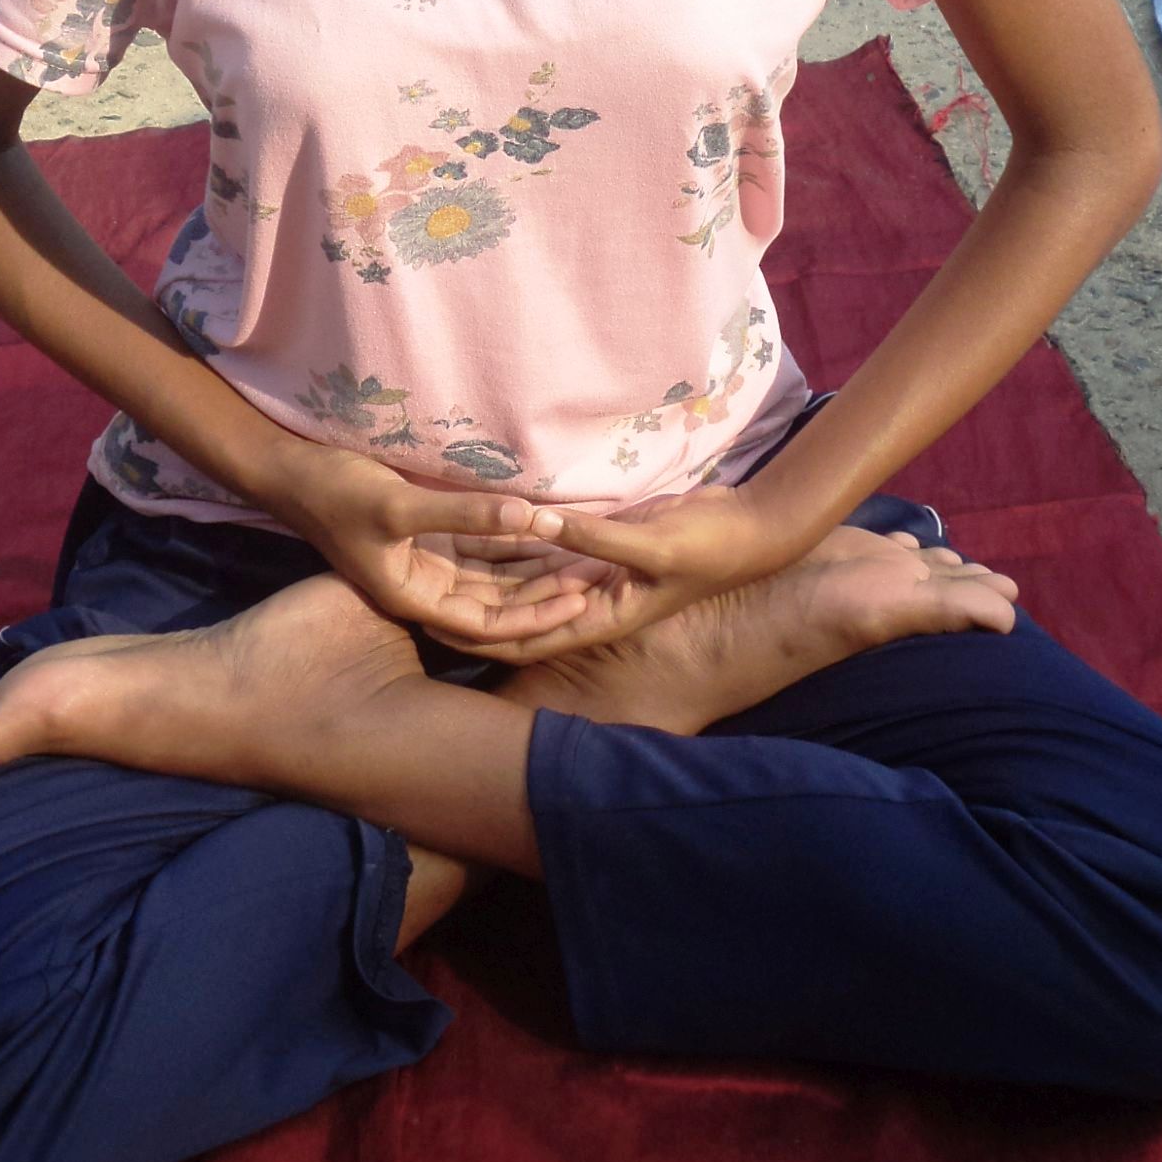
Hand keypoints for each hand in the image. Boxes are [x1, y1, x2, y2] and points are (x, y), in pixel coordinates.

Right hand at [262, 441, 589, 648]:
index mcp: (414, 599)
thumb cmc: (336, 492)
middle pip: (498, 603)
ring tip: (588, 554)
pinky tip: (551, 526)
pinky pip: (482, 546)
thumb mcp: (399, 505)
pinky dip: (514, 539)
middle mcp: (425, 589)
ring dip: (535, 568)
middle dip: (546, 593)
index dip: (535, 617)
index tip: (580, 602)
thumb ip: (466, 513)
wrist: (291, 470)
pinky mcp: (428, 536)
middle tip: (600, 575)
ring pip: (494, 575)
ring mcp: (427, 563)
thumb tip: (535, 516)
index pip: (488, 625)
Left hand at [427, 479, 796, 663]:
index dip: (474, 634)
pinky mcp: (602, 548)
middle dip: (467, 606)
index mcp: (599, 617)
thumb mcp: (651, 542)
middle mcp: (590, 603)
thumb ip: (592, 537)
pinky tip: (482, 525)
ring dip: (488, 573)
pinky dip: (520, 542)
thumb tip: (533, 524)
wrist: (752, 529)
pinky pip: (550, 550)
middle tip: (409, 590)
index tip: (425, 620)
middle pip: (515, 612)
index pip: (522, 637)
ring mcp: (595, 576)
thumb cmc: (709, 545)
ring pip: (529, 580)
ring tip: (433, 556)